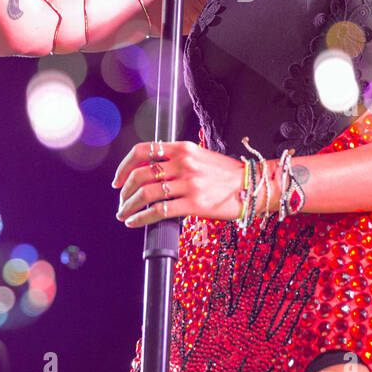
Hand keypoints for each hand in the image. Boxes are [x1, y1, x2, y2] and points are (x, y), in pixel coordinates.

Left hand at [112, 141, 255, 227]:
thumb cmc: (227, 174)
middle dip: (124, 191)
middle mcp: (183, 162)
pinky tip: (135, 223)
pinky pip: (159, 211)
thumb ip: (176, 160)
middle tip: (121, 202)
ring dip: (129, 206)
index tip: (118, 180)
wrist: (253, 185)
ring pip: (146, 194)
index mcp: (183, 148)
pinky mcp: (194, 203)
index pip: (143, 151)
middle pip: (140, 174)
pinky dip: (141, 218)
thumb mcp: (200, 157)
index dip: (124, 166)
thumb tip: (150, 173)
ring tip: (124, 214)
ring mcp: (188, 183)